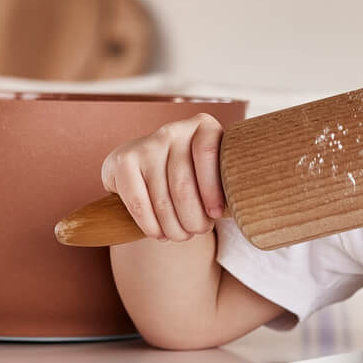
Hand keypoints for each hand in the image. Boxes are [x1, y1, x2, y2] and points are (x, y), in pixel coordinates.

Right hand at [99, 113, 227, 241]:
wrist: (147, 171)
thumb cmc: (193, 178)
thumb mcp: (213, 174)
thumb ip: (226, 183)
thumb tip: (238, 209)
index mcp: (203, 126)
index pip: (208, 154)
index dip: (213, 191)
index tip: (217, 215)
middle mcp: (173, 130)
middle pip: (183, 185)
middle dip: (193, 219)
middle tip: (197, 231)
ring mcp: (146, 144)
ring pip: (162, 200)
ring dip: (174, 227)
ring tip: (181, 235)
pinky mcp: (123, 160)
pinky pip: (139, 203)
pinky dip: (151, 226)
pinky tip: (158, 233)